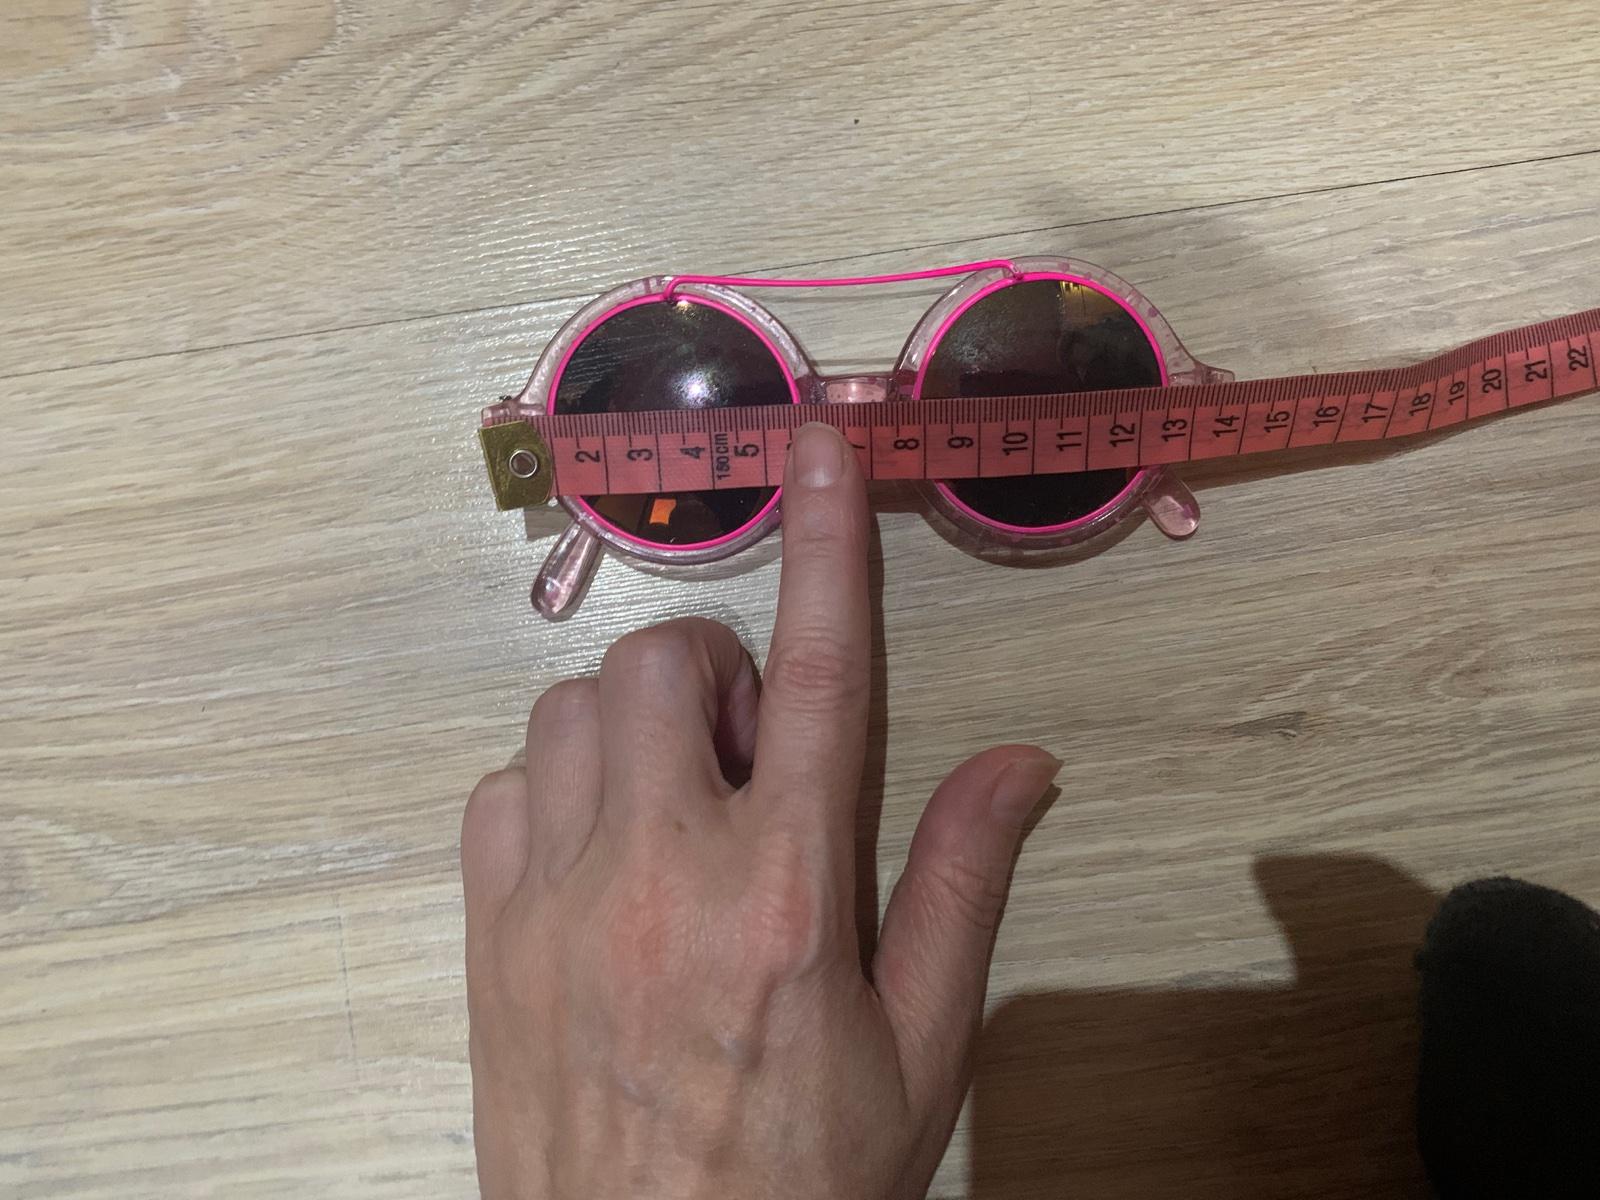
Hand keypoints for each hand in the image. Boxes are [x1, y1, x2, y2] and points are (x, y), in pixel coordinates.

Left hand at [463, 423, 1060, 1198]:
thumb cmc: (802, 1185)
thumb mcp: (924, 1050)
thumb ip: (963, 885)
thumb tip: (1021, 762)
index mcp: (789, 894)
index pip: (817, 677)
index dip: (826, 546)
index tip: (819, 449)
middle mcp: (662, 875)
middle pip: (666, 661)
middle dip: (715, 673)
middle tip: (749, 756)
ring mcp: (558, 902)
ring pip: (571, 708)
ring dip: (637, 724)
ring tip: (678, 806)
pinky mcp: (491, 937)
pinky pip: (502, 786)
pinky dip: (555, 784)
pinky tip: (600, 850)